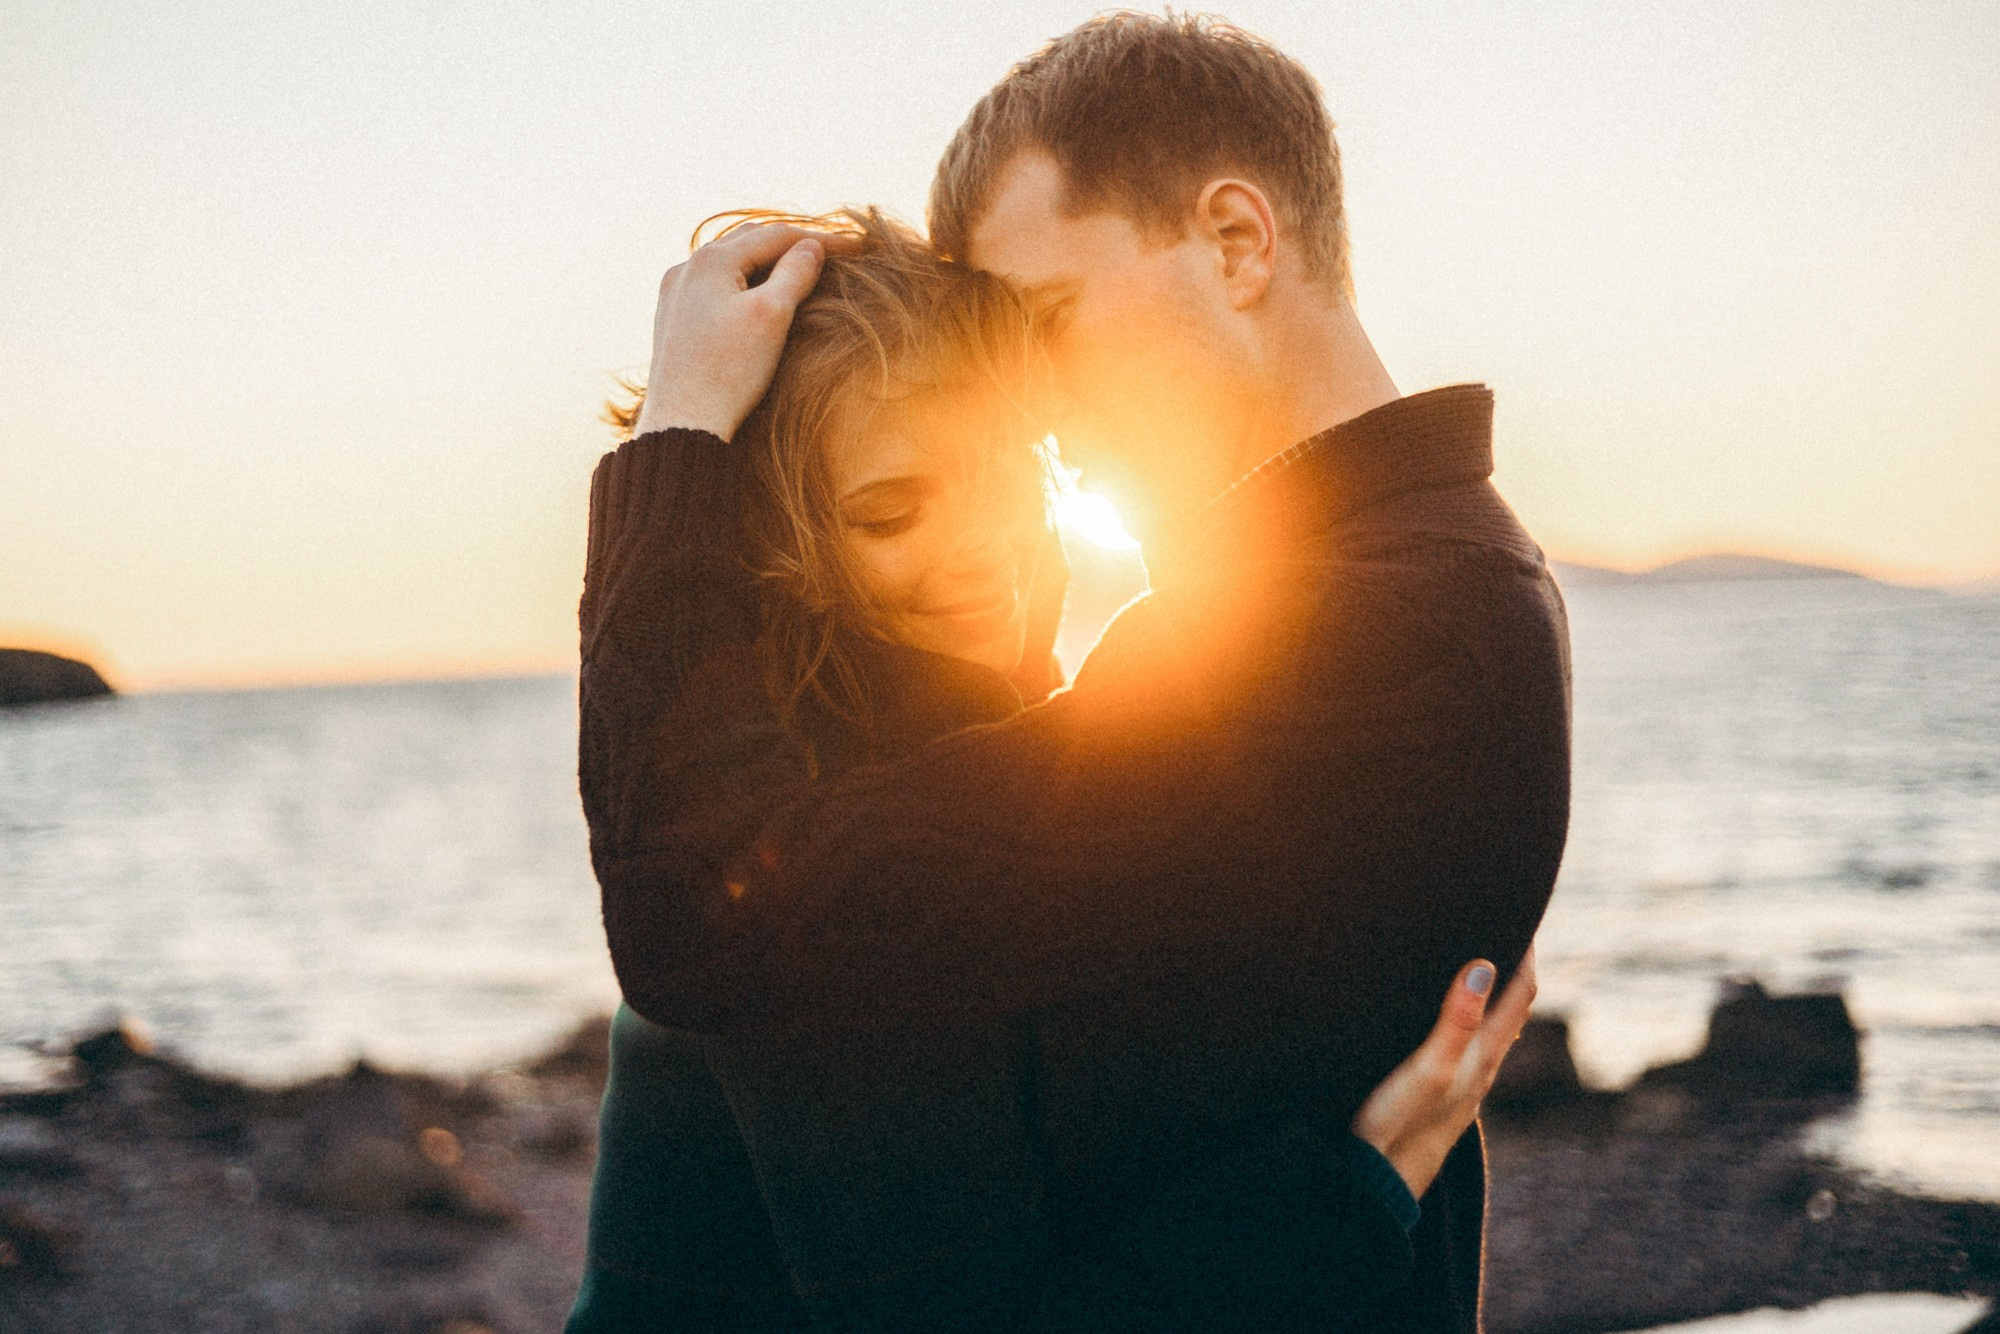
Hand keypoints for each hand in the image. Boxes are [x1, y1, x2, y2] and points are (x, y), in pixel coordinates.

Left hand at [633, 223, 853, 439]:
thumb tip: (812, 248)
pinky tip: (755, 296)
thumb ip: (795, 274)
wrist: (682, 422)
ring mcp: (675, 293)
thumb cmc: (730, 371)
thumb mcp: (773, 316)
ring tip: (797, 270)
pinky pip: (713, 285)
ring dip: (764, 262)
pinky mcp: (672, 318)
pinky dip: (742, 282)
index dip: (821, 239)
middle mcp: (687, 268)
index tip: (856, 248)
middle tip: (830, 254)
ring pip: (729, 263)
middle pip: (749, 241)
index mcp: (711, 260)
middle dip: (791, 244)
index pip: (777, 235)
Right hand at [1351, 947, 1537, 1198]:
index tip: (1523, 913)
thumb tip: (1484, 966)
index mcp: (1483, 1056)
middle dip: (1513, 967)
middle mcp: (1480, 1067)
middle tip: (1503, 922)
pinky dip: (1470, 1016)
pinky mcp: (1439, 1093)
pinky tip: (1449, 1018)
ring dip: (1493, 993)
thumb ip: (1456, 1020)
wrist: (1377, 1183)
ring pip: (1491, 1028)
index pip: (1520, 994)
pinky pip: (1468, 1044)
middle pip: (1512, 1008)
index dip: (1527, 953)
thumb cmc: (1398, 1123)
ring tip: (1481, 960)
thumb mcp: (1427, 1067)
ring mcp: (1461, 1083)